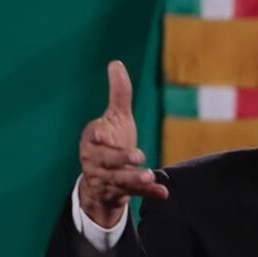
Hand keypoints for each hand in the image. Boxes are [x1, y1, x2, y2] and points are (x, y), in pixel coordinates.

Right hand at [78, 60, 167, 227]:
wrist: (101, 179)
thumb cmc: (110, 141)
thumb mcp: (115, 117)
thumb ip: (119, 94)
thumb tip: (116, 62)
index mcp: (94, 140)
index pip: (94, 138)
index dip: (98, 137)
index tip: (102, 136)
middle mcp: (97, 160)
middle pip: (107, 160)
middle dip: (121, 159)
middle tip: (138, 156)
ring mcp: (109, 178)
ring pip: (120, 179)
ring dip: (135, 178)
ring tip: (151, 175)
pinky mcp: (121, 192)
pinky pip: (135, 194)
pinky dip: (149, 193)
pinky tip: (164, 194)